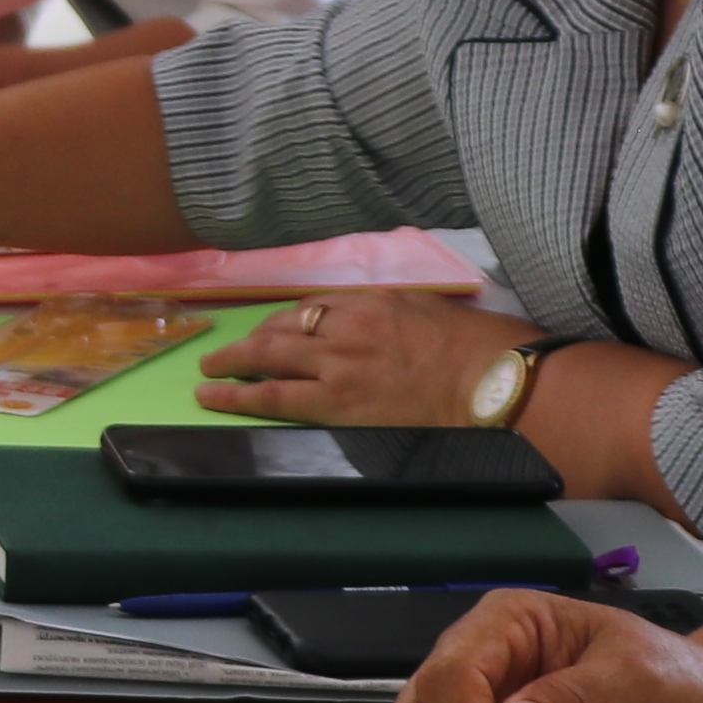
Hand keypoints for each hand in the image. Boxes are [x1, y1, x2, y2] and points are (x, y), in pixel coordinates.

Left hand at [195, 285, 535, 428]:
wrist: (493, 384)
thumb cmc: (483, 350)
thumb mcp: (436, 312)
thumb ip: (400, 316)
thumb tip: (392, 328)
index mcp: (375, 300)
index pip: (317, 304)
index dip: (291, 318)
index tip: (278, 326)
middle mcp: (347, 325)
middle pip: (284, 325)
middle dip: (255, 336)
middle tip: (233, 347)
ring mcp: (336, 363)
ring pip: (269, 355)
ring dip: (234, 360)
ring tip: (210, 368)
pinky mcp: (333, 402)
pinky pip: (272, 395)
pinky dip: (236, 393)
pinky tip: (210, 394)